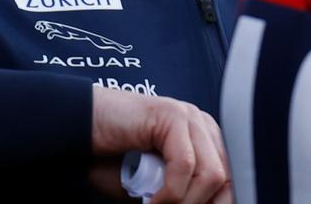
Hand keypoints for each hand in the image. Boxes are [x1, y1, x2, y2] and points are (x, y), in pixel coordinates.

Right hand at [89, 85, 232, 203]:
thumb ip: (181, 198)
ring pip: (211, 173)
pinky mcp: (171, 114)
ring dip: (185, 202)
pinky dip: (171, 192)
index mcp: (205, 141)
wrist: (80, 129)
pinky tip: (152, 201)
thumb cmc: (112, 160)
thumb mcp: (154, 188)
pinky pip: (185, 163)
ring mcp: (189, 116)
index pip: (230, 182)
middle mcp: (203, 126)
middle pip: (226, 179)